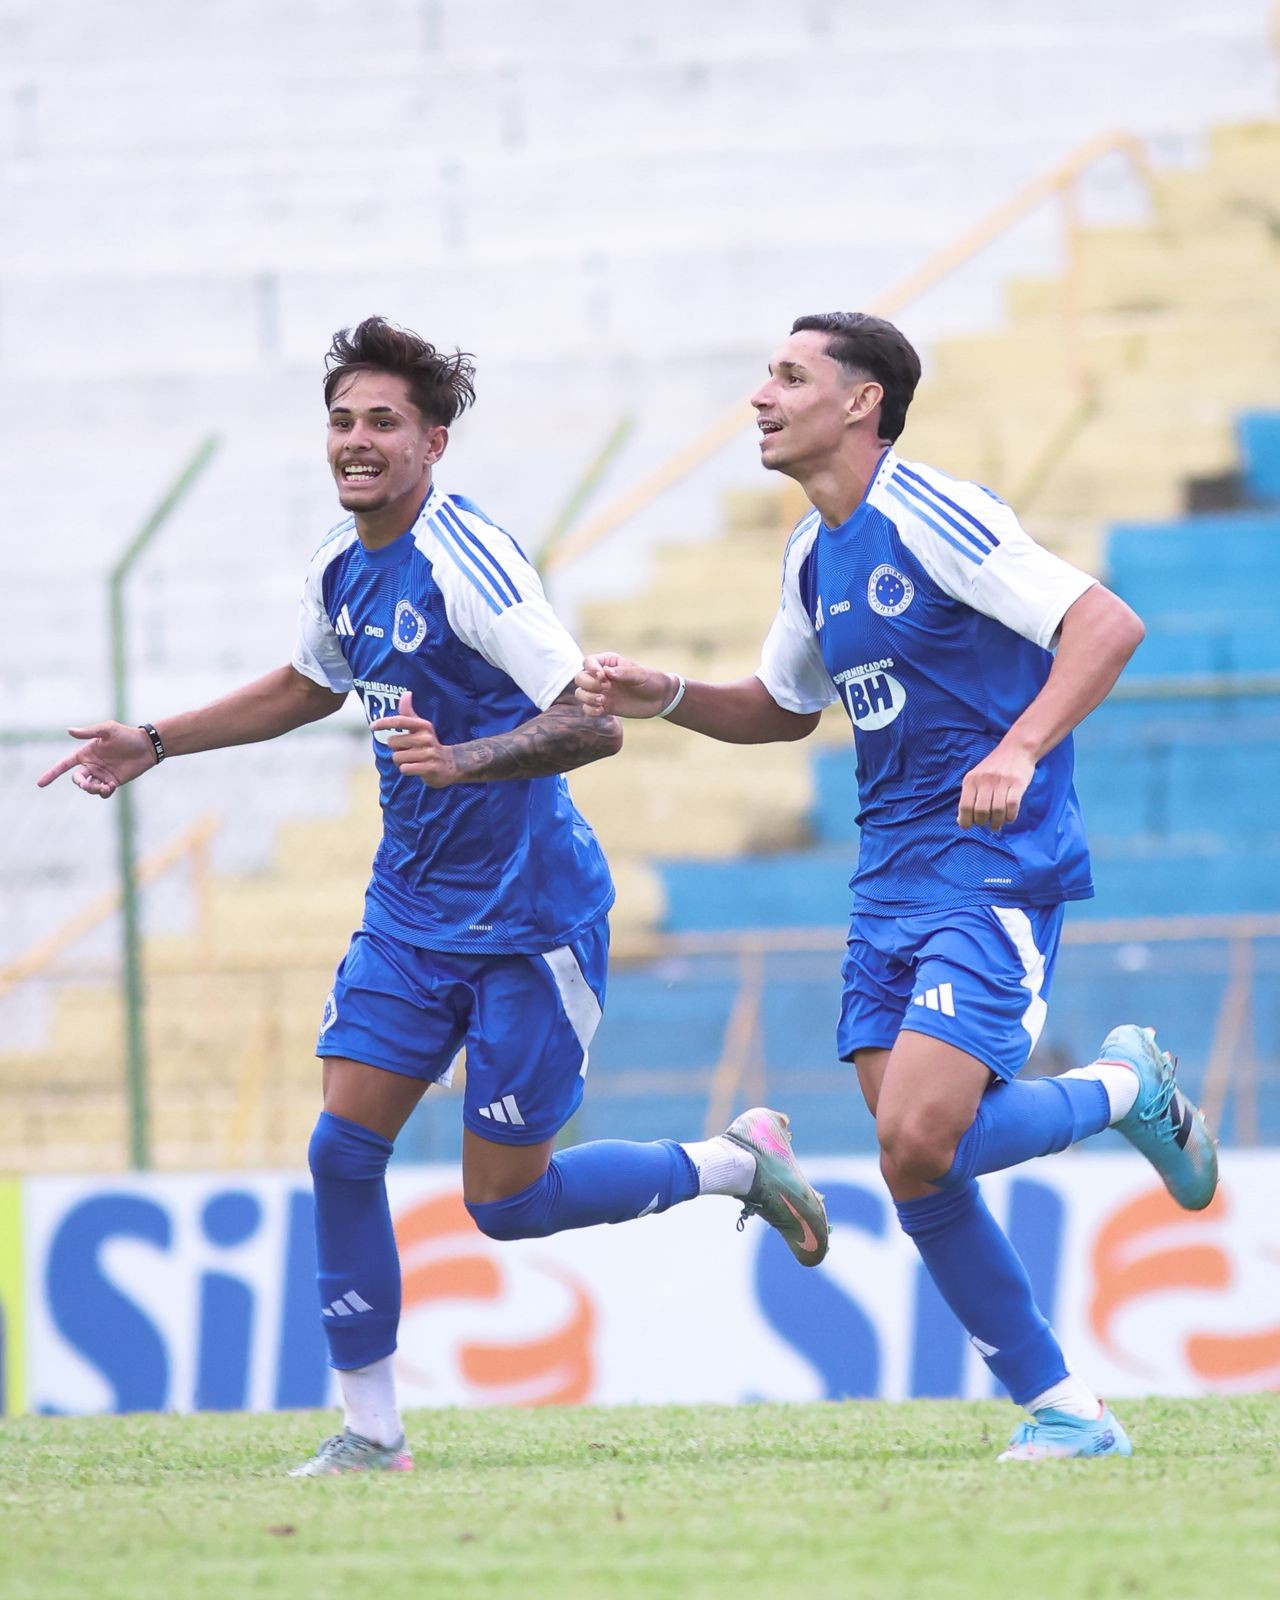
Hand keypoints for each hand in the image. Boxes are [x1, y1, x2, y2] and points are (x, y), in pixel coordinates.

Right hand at [35, 721, 157, 797]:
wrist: (147, 746)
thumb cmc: (126, 735)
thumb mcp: (107, 730)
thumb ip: (89, 732)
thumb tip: (69, 731)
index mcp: (86, 753)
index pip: (64, 764)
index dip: (52, 773)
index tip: (40, 783)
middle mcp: (92, 765)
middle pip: (77, 779)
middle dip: (80, 784)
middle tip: (88, 784)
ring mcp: (102, 774)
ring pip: (89, 788)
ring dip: (93, 789)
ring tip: (105, 786)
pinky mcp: (113, 782)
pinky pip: (103, 792)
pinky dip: (104, 792)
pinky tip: (111, 787)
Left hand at [369, 691, 457, 787]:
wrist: (450, 764)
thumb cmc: (428, 744)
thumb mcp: (420, 727)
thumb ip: (409, 712)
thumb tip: (407, 693)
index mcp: (423, 726)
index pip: (400, 720)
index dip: (384, 722)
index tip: (372, 726)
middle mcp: (426, 738)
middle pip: (393, 742)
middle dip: (395, 749)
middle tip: (408, 750)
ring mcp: (429, 753)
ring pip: (397, 757)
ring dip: (400, 761)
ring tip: (412, 760)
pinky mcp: (430, 768)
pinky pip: (405, 768)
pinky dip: (406, 770)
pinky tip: (415, 768)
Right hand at [575, 653, 676, 719]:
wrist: (660, 699)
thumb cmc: (652, 681)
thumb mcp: (641, 674)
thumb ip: (624, 672)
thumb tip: (606, 672)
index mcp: (609, 663)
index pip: (588, 662)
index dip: (591, 669)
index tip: (603, 677)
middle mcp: (601, 677)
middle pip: (580, 678)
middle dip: (589, 684)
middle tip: (607, 688)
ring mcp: (601, 692)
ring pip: (580, 693)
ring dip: (587, 697)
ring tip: (603, 701)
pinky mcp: (604, 706)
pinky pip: (587, 708)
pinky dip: (590, 710)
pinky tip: (602, 710)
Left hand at [957, 740, 1035, 831]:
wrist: (1016, 749)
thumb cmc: (994, 767)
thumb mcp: (976, 777)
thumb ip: (969, 796)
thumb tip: (961, 821)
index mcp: (971, 780)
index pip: (965, 806)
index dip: (965, 821)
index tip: (968, 827)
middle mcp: (984, 781)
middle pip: (981, 811)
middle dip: (983, 823)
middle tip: (987, 824)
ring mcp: (1001, 782)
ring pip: (997, 811)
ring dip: (997, 822)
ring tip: (997, 825)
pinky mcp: (1017, 783)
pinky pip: (1012, 805)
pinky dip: (1010, 816)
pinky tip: (1009, 818)